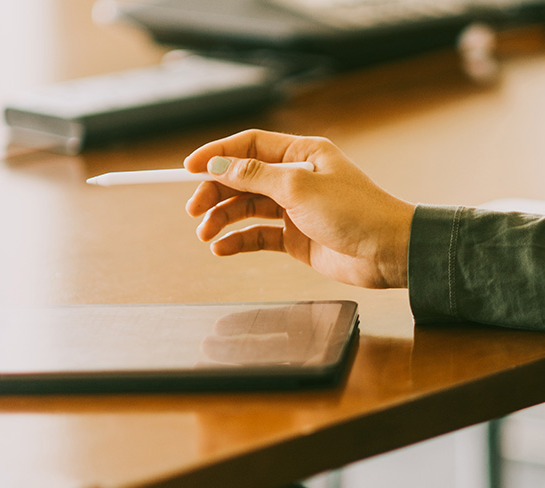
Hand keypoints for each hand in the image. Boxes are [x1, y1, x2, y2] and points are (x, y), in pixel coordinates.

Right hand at [184, 129, 414, 288]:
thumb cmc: (354, 212)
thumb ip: (256, 176)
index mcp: (301, 154)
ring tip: (205, 234)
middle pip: (243, 179)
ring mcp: (294, 210)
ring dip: (223, 219)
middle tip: (194, 210)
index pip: (249, 146)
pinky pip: (258, 236)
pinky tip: (221, 249)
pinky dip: (239, 241)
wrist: (387, 252)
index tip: (188, 168)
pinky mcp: (295, 239)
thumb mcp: (299, 187)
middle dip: (215, 192)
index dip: (217, 154)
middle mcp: (295, 178)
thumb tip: (219, 165)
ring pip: (247, 209)